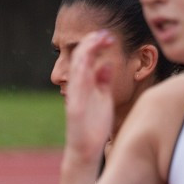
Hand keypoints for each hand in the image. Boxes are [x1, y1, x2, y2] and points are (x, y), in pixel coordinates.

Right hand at [65, 29, 116, 163]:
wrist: (84, 150)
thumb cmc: (94, 127)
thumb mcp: (103, 99)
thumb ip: (103, 82)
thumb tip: (107, 64)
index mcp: (84, 85)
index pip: (86, 58)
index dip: (95, 44)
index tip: (108, 35)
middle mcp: (76, 88)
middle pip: (80, 58)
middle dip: (91, 42)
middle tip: (105, 32)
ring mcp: (74, 97)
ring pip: (76, 68)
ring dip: (87, 51)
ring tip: (98, 39)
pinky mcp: (74, 108)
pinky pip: (76, 87)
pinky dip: (81, 72)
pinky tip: (88, 59)